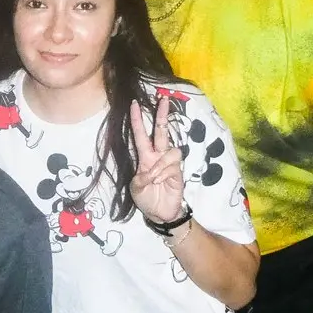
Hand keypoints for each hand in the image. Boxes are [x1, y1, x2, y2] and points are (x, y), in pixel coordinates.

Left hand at [128, 99, 185, 226]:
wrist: (160, 213)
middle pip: (161, 131)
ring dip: (160, 164)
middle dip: (162, 115)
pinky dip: (164, 173)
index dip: (137, 120)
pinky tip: (161, 181)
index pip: (141, 134)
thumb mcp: (136, 188)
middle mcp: (158, 156)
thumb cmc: (146, 198)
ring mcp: (169, 163)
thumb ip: (141, 178)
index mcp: (145, 156)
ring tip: (154, 178)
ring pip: (170, 150)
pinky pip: (173, 165)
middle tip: (163, 99)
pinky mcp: (178, 172)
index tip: (133, 104)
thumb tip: (152, 172)